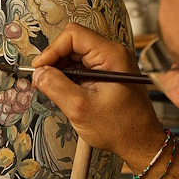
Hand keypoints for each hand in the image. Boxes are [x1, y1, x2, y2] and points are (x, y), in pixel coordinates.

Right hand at [31, 23, 163, 160]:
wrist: (139, 143)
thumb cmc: (119, 128)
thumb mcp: (80, 108)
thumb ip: (55, 86)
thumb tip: (38, 73)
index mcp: (111, 56)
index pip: (73, 36)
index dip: (52, 50)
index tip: (40, 69)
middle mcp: (112, 54)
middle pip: (72, 44)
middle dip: (54, 61)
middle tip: (42, 82)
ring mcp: (110, 64)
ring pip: (74, 56)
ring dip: (59, 71)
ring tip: (52, 90)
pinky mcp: (106, 74)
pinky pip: (80, 67)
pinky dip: (68, 78)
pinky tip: (64, 93)